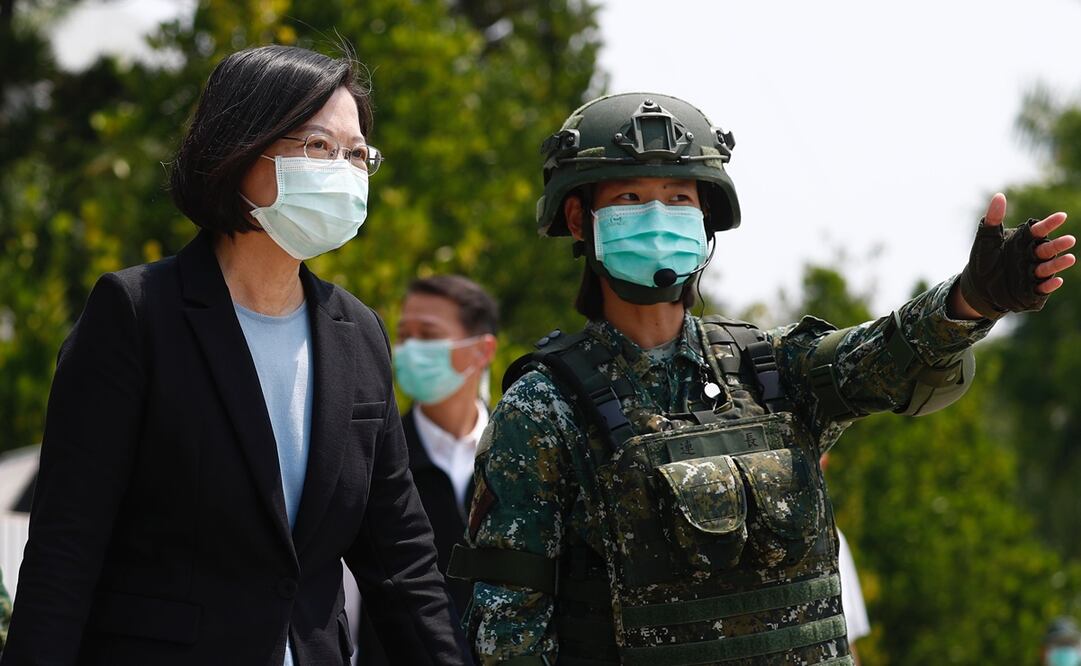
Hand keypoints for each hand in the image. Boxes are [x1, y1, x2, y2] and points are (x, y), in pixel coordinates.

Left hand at [952, 193, 1075, 319]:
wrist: (977, 285)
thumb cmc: (985, 259)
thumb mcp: (986, 239)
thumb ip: (993, 219)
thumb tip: (999, 196)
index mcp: (1023, 241)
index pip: (1038, 231)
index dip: (1049, 224)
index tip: (1061, 216)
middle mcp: (1031, 256)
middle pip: (1046, 249)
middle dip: (1058, 245)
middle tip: (1070, 240)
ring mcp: (1032, 274)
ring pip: (1047, 268)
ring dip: (1058, 264)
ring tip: (1070, 258)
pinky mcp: (1029, 291)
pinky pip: (1040, 288)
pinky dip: (1049, 285)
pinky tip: (1056, 280)